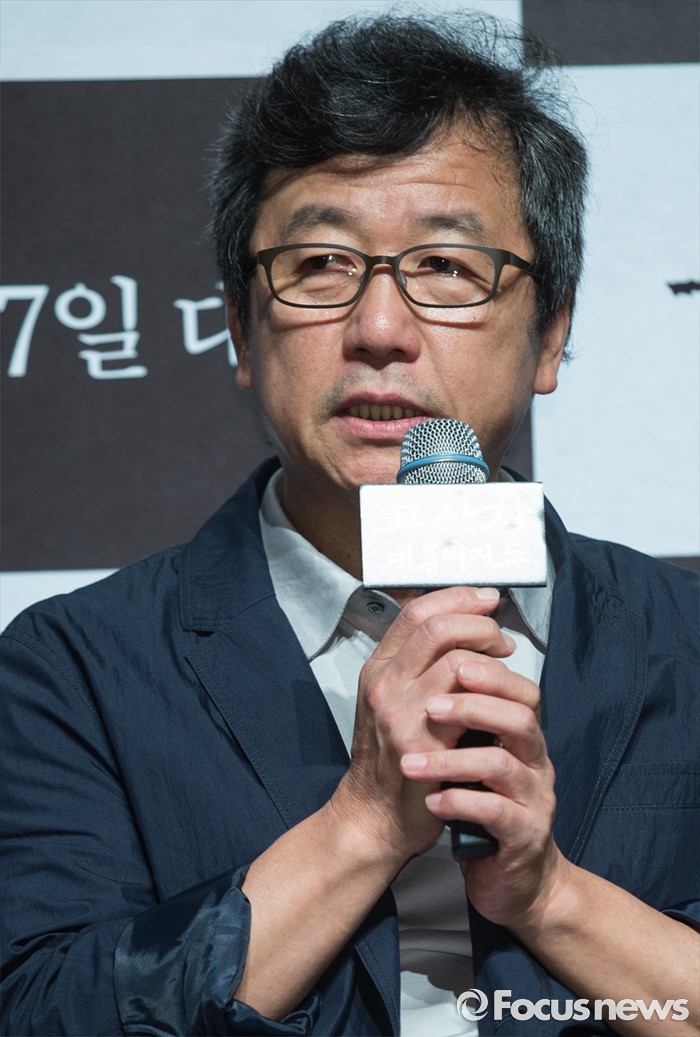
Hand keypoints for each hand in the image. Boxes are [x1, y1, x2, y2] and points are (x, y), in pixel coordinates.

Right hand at [330, 586, 514, 867]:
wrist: (375, 817)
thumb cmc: (392, 759)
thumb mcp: (393, 703)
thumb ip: (418, 668)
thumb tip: (467, 631)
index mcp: (378, 669)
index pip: (416, 612)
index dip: (457, 598)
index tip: (487, 599)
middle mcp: (383, 684)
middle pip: (436, 627)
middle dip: (479, 622)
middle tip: (502, 638)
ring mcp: (399, 712)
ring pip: (454, 659)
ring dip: (490, 659)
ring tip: (505, 670)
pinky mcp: (420, 741)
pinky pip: (466, 702)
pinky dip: (491, 693)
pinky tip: (501, 701)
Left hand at [400, 653, 562, 927]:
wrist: (516, 880)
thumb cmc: (487, 808)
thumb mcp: (477, 757)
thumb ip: (467, 721)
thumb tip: (430, 671)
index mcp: (524, 737)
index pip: (520, 690)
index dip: (489, 672)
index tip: (448, 662)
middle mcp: (535, 762)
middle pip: (520, 718)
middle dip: (473, 706)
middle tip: (431, 707)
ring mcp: (534, 799)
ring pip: (501, 765)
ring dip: (452, 760)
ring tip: (412, 764)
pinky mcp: (525, 837)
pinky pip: (495, 813)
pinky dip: (459, 804)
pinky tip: (432, 803)